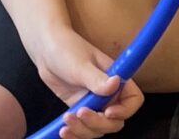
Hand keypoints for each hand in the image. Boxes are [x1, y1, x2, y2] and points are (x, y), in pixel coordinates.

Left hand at [26, 21, 142, 136]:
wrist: (45, 50)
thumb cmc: (66, 48)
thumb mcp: (80, 64)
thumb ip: (97, 78)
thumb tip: (116, 83)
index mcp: (116, 78)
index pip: (133, 100)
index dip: (124, 111)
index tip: (107, 111)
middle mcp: (108, 94)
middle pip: (115, 121)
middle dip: (98, 123)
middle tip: (80, 113)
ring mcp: (94, 104)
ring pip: (98, 129)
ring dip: (83, 130)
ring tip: (67, 118)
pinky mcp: (80, 110)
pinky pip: (83, 129)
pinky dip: (74, 134)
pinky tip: (63, 131)